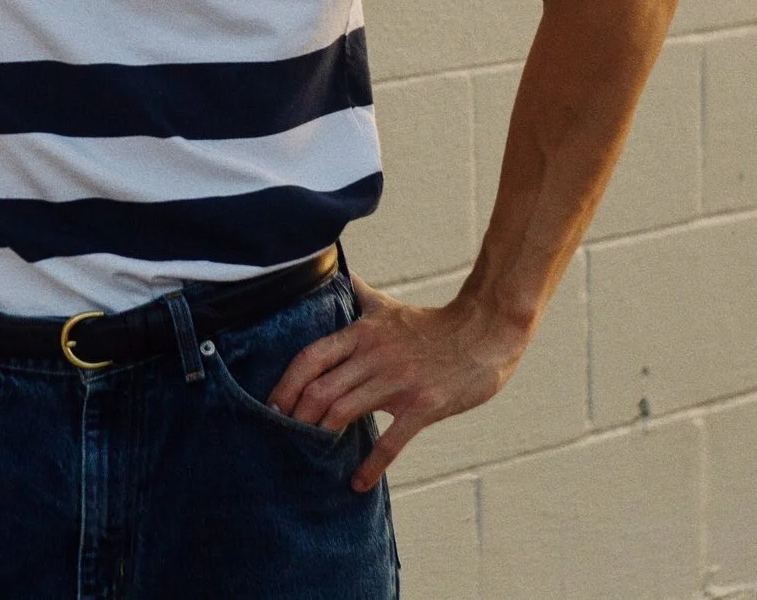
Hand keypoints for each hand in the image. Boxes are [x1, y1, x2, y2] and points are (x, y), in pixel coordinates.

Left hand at [267, 279, 529, 491]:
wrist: (484, 333)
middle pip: (320, 389)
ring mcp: (398, 382)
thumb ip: (359, 295)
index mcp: (362, 333)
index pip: (311, 357)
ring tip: (312, 453)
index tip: (272, 405)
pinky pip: (390, 441)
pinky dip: (371, 466)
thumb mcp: (388, 306)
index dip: (286, 383)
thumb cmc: (432, 324)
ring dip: (322, 436)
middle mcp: (374, 357)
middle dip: (297, 416)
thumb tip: (339, 273)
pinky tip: (357, 482)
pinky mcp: (423, 406)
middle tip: (286, 435)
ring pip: (344, 412)